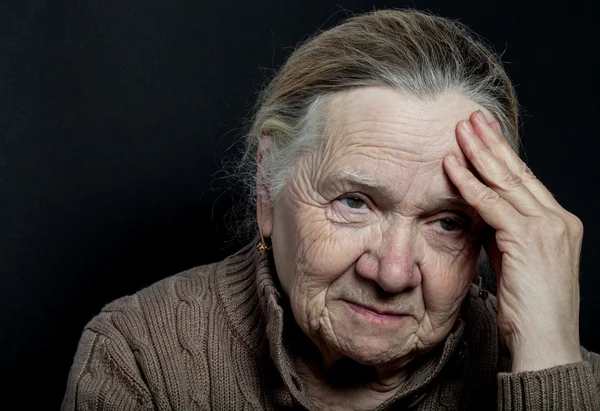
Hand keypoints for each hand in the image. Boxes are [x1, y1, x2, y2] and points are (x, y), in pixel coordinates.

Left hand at [443, 110, 583, 371]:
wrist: (546, 343)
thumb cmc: (529, 308)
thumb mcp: (514, 262)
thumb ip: (502, 234)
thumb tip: (480, 214)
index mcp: (557, 223)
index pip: (525, 180)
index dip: (502, 155)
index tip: (483, 134)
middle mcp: (557, 219)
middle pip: (517, 172)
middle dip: (492, 142)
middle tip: (472, 118)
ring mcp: (547, 227)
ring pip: (506, 181)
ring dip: (480, 153)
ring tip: (461, 130)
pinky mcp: (530, 239)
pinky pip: (492, 204)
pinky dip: (470, 184)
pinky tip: (453, 166)